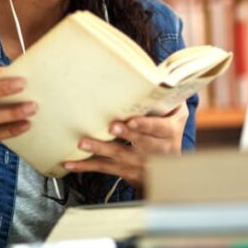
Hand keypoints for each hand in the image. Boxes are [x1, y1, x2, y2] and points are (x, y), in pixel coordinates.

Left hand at [62, 103, 188, 189]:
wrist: (172, 170)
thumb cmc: (169, 130)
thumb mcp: (177, 114)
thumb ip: (169, 97)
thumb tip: (160, 75)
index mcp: (169, 132)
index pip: (159, 128)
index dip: (146, 125)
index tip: (132, 121)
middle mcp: (158, 150)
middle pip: (140, 142)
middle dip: (125, 135)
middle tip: (111, 127)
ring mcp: (141, 163)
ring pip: (120, 156)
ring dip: (101, 149)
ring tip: (83, 143)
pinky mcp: (127, 172)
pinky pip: (105, 168)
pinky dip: (87, 166)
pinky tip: (71, 164)